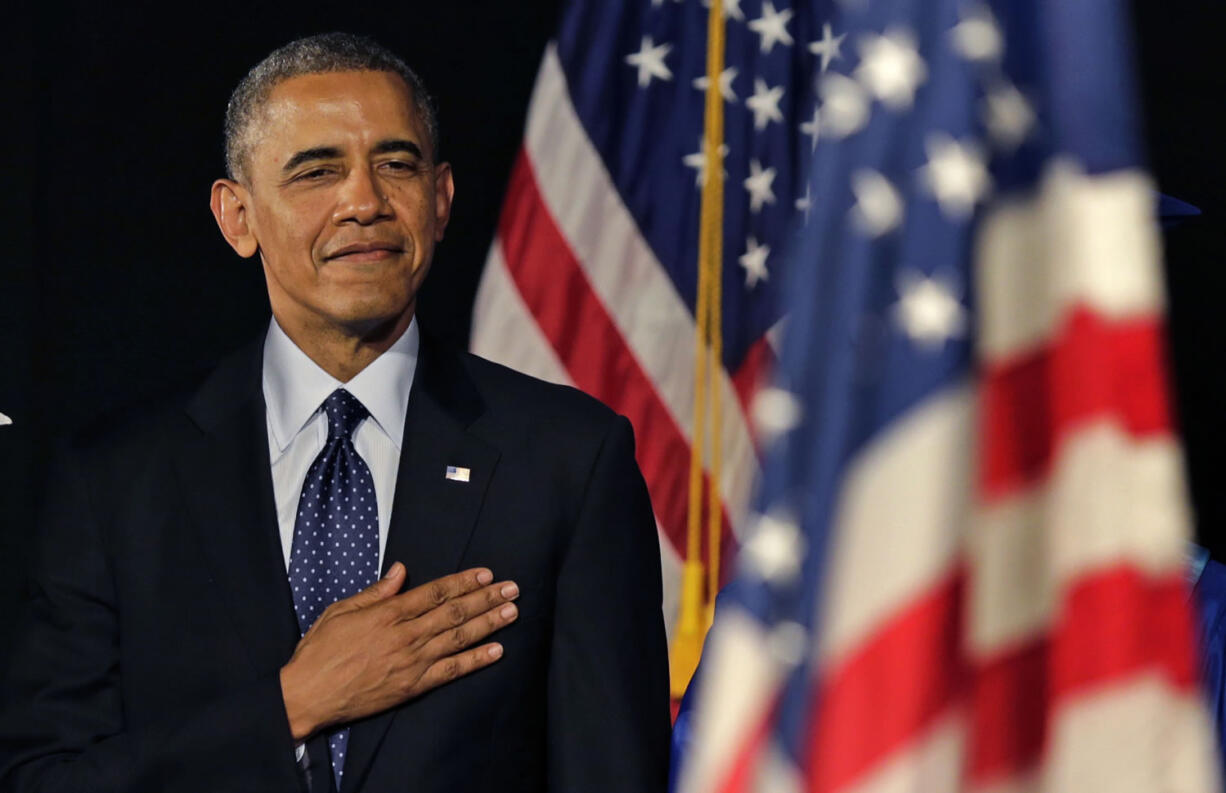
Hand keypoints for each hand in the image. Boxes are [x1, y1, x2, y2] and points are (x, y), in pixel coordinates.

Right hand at [278, 562, 517, 739]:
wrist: (308, 695)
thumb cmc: (319, 651)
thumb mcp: (341, 610)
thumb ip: (376, 592)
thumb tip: (401, 570)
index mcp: (388, 613)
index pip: (435, 592)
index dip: (463, 582)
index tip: (486, 575)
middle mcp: (406, 635)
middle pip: (455, 612)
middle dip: (486, 599)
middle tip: (513, 589)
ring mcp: (412, 662)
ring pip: (459, 638)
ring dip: (489, 624)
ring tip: (512, 612)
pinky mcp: (413, 686)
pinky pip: (451, 671)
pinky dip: (476, 660)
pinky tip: (496, 651)